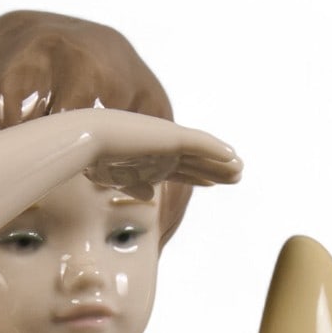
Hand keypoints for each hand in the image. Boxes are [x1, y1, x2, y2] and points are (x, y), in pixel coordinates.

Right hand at [83, 110, 241, 192]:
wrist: (90, 139)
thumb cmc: (95, 158)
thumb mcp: (116, 178)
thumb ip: (135, 185)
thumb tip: (150, 195)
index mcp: (152, 160)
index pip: (182, 170)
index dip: (200, 176)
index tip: (215, 183)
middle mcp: (163, 150)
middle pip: (198, 162)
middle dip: (218, 170)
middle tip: (238, 175)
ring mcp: (168, 142)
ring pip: (204, 153)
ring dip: (224, 162)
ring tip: (241, 169)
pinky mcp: (171, 137)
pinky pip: (201, 144)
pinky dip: (217, 150)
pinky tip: (233, 156)